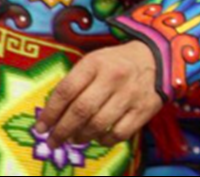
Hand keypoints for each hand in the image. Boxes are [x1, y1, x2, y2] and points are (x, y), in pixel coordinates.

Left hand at [39, 43, 162, 149]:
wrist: (158, 58)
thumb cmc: (116, 63)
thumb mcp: (93, 62)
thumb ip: (74, 83)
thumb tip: (53, 115)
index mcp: (96, 63)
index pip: (66, 91)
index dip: (50, 113)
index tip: (41, 128)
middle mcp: (114, 77)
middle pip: (81, 110)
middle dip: (62, 130)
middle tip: (53, 142)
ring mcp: (131, 94)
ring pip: (99, 124)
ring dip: (81, 137)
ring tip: (75, 139)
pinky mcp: (145, 108)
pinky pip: (120, 133)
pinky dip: (105, 140)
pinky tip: (99, 138)